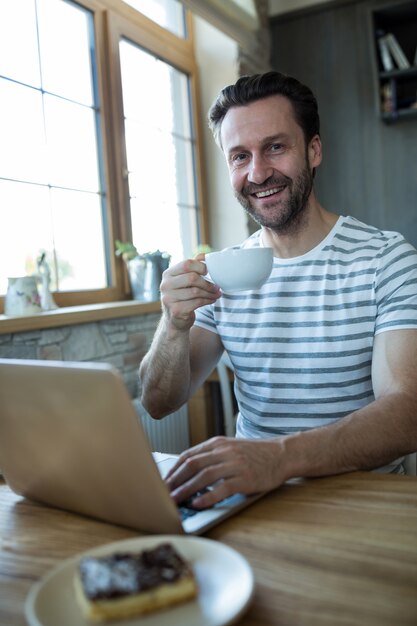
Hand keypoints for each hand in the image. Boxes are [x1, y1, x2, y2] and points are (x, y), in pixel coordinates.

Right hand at [160, 254, 220, 330]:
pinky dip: (208, 301)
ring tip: (217, 293)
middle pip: (192, 277)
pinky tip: (212, 300)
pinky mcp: (176, 310)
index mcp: (168, 274)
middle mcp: (165, 285)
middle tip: (216, 286)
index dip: (201, 266)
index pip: (186, 264)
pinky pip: (197, 302)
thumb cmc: (182, 297)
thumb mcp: (184, 281)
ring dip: (210, 293)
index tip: (208, 272)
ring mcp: (169, 298)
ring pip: (196, 291)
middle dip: (207, 282)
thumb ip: (192, 268)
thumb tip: (204, 255)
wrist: (174, 320)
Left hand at [165, 436, 286, 507]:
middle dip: (175, 481)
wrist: (282, 454)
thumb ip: (212, 456)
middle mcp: (224, 452)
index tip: (163, 481)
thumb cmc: (256, 454)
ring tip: (174, 501)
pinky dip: (208, 496)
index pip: (189, 455)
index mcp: (218, 444)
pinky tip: (198, 503)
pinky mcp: (245, 478)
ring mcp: (235, 464)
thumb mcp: (231, 448)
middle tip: (163, 493)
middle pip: (192, 465)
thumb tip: (189, 472)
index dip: (173, 470)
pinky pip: (222, 488)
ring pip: (204, 476)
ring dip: (186, 490)